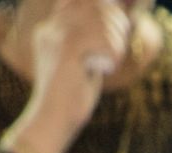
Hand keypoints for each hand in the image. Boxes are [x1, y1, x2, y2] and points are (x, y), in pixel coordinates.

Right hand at [0, 0, 132, 152]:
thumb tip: (120, 24)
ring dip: (115, 39)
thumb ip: (93, 44)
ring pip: (99, 21)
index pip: (78, 1)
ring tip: (113, 59)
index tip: (118, 27)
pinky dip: (113, 52)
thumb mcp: (83, 65)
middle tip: (118, 46)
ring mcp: (57, 39)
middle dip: (114, 20)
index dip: (103, 8)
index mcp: (51, 31)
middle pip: (91, 5)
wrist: (52, 122)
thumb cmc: (71, 101)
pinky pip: (102, 40)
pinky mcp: (66, 52)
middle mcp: (51, 29)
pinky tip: (108, 68)